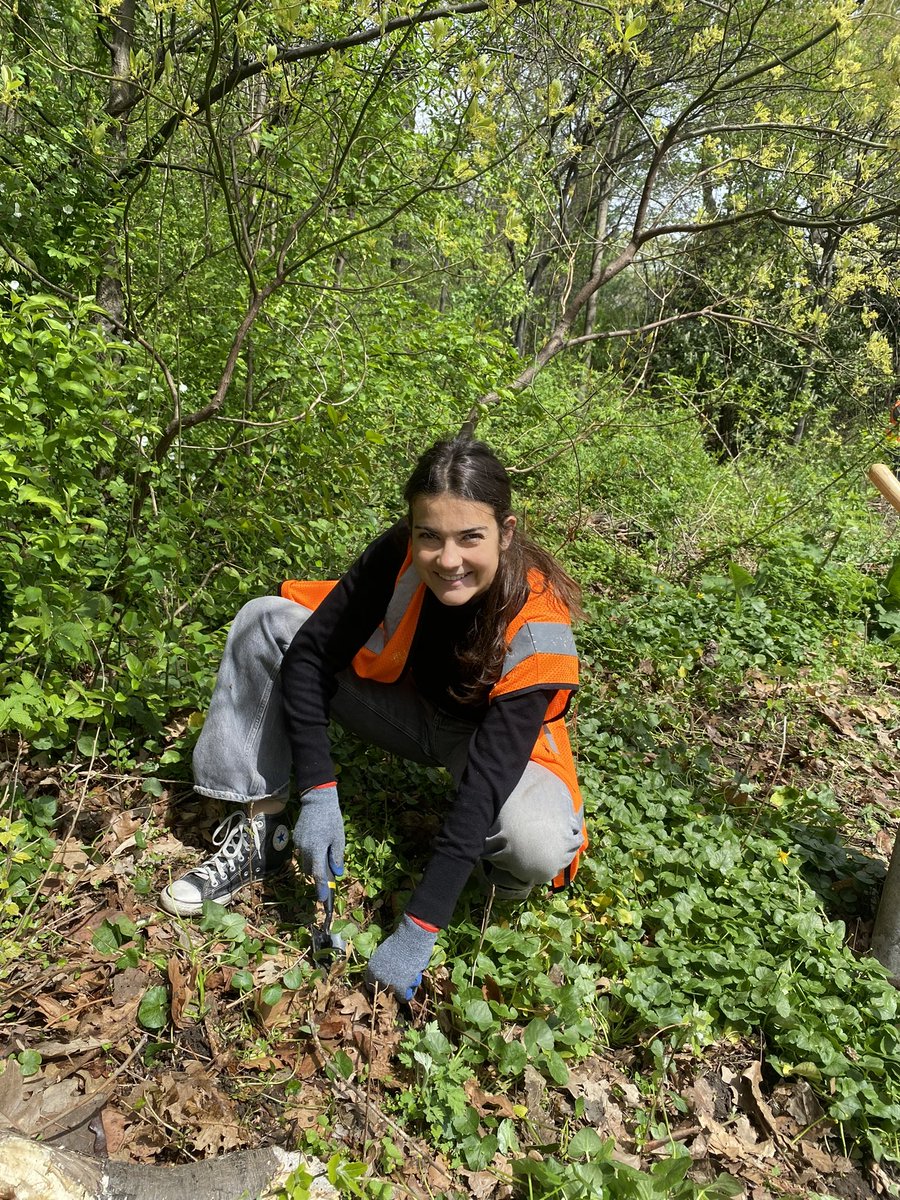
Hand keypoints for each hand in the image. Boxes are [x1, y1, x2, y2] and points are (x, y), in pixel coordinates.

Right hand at [292, 784, 344, 900]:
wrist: (316, 800)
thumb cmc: (331, 819)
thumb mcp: (339, 838)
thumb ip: (337, 856)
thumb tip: (337, 873)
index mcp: (317, 849)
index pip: (317, 874)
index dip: (321, 888)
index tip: (323, 900)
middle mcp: (304, 848)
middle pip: (309, 870)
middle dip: (318, 876)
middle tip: (329, 878)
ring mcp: (298, 843)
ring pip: (305, 862)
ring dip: (313, 864)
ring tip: (325, 857)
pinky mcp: (296, 838)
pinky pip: (302, 852)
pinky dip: (310, 854)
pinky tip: (319, 845)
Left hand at [364, 913, 437, 1000]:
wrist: (411, 939)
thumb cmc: (400, 941)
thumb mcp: (383, 953)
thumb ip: (381, 965)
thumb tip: (385, 973)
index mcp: (371, 969)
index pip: (370, 985)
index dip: (380, 985)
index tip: (387, 984)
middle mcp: (377, 978)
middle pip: (382, 993)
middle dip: (390, 989)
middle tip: (399, 984)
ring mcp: (388, 984)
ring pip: (394, 996)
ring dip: (400, 991)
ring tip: (408, 981)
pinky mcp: (401, 988)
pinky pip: (404, 998)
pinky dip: (408, 994)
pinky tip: (412, 985)